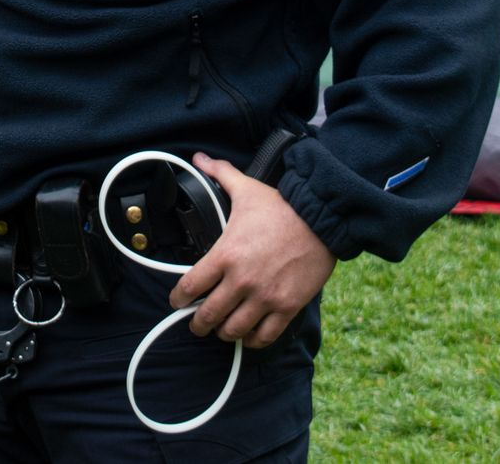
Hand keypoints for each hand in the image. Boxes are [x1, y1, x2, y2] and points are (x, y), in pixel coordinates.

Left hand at [170, 153, 334, 348]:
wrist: (322, 218)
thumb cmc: (282, 207)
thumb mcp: (246, 188)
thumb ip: (219, 174)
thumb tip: (200, 159)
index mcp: (225, 254)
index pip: (190, 287)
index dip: (178, 298)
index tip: (177, 301)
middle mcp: (241, 280)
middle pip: (208, 316)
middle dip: (197, 323)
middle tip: (196, 323)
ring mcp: (265, 296)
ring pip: (234, 330)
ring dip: (224, 333)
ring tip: (221, 330)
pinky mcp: (287, 306)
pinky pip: (265, 335)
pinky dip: (253, 339)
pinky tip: (249, 335)